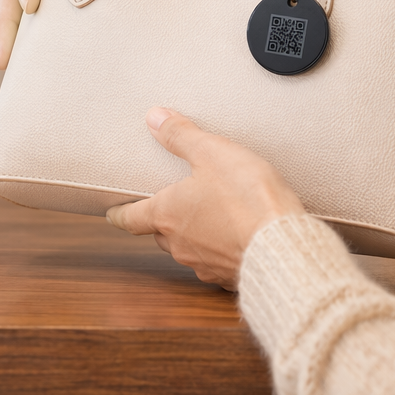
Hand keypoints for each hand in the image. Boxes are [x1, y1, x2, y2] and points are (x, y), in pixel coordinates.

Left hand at [106, 108, 303, 289]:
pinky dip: (220, 249)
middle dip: (163, 221)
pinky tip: (237, 237)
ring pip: (188, 249)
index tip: (114, 213)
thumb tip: (155, 118)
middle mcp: (179, 244)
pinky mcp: (228, 276)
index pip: (131, 218)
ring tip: (210, 217)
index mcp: (167, 214)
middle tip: (171, 206)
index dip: (120, 213)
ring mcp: (203, 264)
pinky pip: (216, 262)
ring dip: (194, 235)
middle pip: (160, 234)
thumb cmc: (246, 198)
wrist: (281, 244)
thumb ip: (182, 135)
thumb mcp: (213, 153)